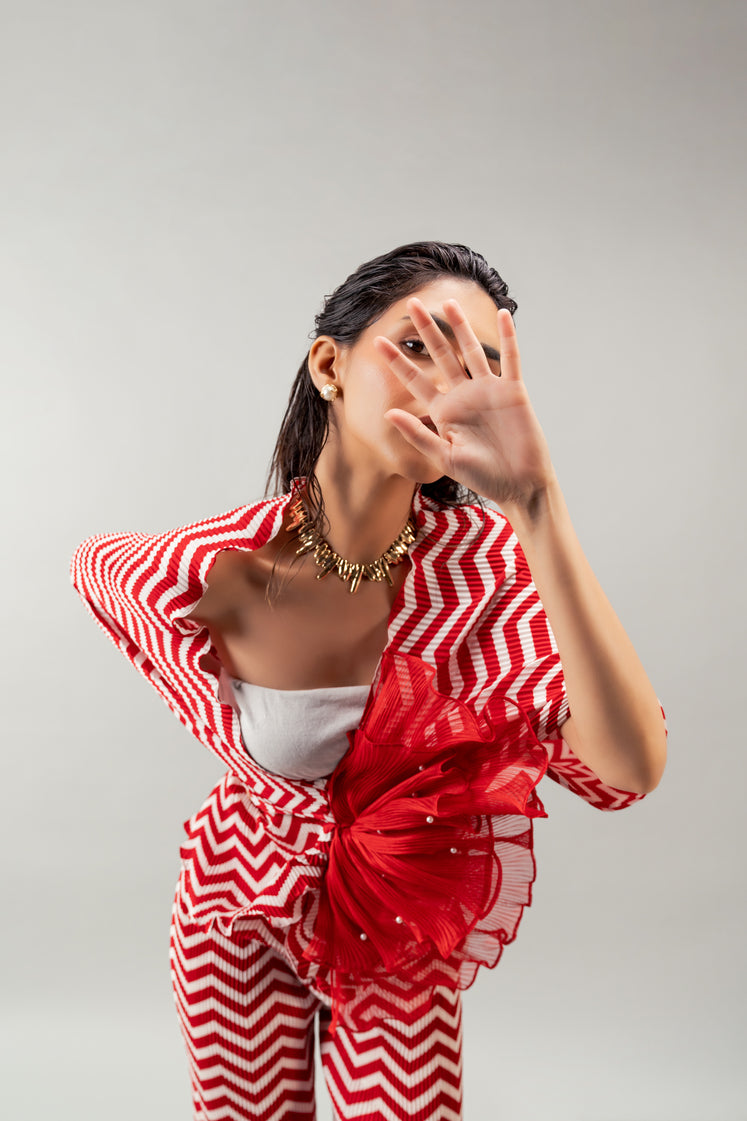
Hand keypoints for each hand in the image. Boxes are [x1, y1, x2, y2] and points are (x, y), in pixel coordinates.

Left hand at [373, 296, 557, 510]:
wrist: (518, 485)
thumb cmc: (483, 477)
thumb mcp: (444, 457)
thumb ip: (418, 434)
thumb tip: (388, 414)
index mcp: (444, 411)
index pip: (416, 380)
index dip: (398, 361)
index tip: (378, 342)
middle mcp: (463, 395)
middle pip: (442, 355)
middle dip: (426, 330)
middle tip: (411, 304)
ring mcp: (488, 390)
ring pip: (471, 350)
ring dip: (460, 326)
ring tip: (448, 302)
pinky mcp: (512, 391)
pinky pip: (510, 359)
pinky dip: (508, 337)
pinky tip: (504, 315)